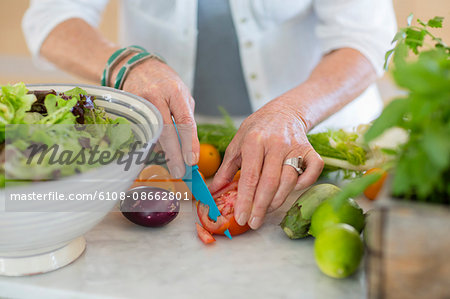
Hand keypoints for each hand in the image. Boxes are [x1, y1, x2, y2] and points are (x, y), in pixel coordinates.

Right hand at [120, 58, 199, 177]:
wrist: (139, 67)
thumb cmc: (166, 84)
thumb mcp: (182, 95)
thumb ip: (186, 118)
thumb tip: (189, 147)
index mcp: (174, 92)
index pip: (185, 121)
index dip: (189, 142)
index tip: (192, 160)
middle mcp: (156, 96)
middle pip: (166, 131)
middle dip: (174, 154)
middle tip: (180, 171)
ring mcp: (139, 103)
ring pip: (152, 134)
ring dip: (163, 150)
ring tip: (172, 159)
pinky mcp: (129, 110)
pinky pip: (142, 133)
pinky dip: (152, 143)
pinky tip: (158, 147)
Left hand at [209, 97, 323, 229]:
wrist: (282, 112)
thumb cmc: (257, 130)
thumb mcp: (237, 144)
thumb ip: (226, 169)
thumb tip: (213, 191)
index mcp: (254, 141)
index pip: (250, 176)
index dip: (245, 200)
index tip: (241, 217)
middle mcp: (276, 143)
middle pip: (270, 182)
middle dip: (261, 207)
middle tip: (253, 222)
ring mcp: (295, 147)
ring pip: (289, 181)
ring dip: (277, 201)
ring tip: (265, 210)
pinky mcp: (310, 150)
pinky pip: (312, 171)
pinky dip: (304, 184)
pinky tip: (291, 190)